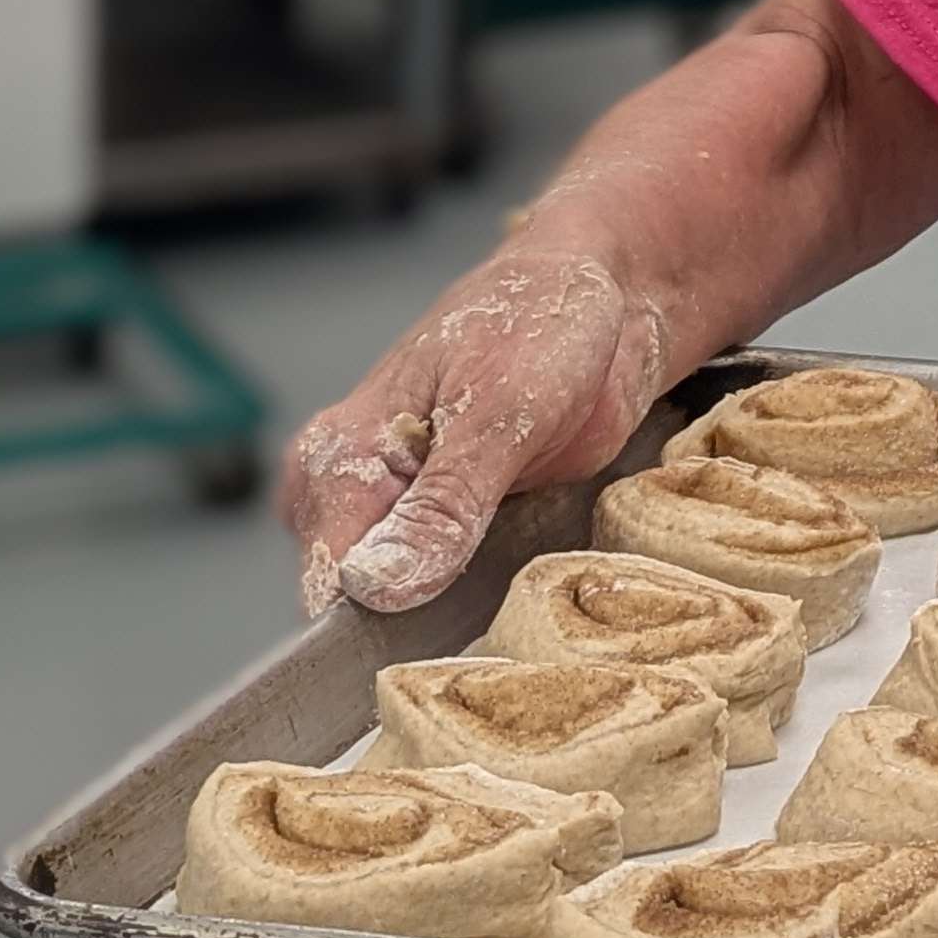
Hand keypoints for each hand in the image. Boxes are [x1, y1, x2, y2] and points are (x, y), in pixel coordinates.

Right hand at [276, 246, 675, 615]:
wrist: (609, 297)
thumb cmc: (545, 320)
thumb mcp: (502, 409)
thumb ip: (443, 505)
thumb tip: (377, 588)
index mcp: (340, 459)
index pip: (327, 583)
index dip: (373, 629)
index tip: (434, 640)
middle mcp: (360, 496)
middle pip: (366, 608)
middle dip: (429, 618)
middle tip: (506, 578)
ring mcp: (411, 517)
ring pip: (417, 608)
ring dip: (473, 604)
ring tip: (530, 553)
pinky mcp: (463, 528)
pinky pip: (464, 591)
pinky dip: (498, 590)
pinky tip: (533, 558)